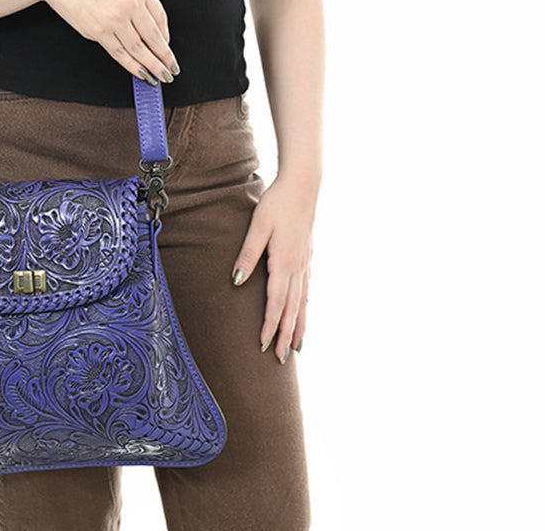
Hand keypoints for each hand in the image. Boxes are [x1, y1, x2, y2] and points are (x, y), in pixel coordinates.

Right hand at [37, 0, 178, 85]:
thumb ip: (140, 2)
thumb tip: (153, 32)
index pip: (161, 18)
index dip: (166, 38)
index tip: (168, 50)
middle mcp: (130, 3)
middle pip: (153, 37)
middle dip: (164, 58)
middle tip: (171, 70)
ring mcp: (114, 19)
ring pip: (139, 49)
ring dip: (152, 66)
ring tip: (160, 76)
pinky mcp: (99, 31)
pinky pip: (120, 54)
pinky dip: (132, 66)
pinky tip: (141, 73)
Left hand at [231, 177, 313, 362]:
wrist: (303, 186)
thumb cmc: (276, 204)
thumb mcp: (257, 227)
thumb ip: (247, 255)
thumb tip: (236, 281)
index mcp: (284, 262)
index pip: (275, 302)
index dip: (269, 325)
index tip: (263, 345)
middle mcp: (298, 267)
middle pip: (291, 308)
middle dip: (284, 334)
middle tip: (279, 359)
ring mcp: (305, 263)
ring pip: (302, 301)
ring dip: (297, 325)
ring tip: (295, 347)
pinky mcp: (308, 257)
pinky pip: (307, 290)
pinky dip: (305, 307)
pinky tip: (303, 314)